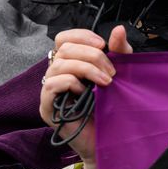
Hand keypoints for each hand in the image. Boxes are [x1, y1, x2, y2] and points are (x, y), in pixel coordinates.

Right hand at [40, 25, 133, 168]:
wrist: (110, 139)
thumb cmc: (112, 107)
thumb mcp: (120, 74)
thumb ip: (118, 52)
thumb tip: (118, 29)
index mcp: (71, 63)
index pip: (64, 38)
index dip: (81, 35)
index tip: (104, 44)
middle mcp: (57, 74)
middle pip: (65, 48)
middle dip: (93, 56)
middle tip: (112, 73)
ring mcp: (50, 90)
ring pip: (59, 64)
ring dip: (87, 69)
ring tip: (106, 83)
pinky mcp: (47, 107)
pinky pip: (52, 84)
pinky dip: (72, 83)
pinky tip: (86, 93)